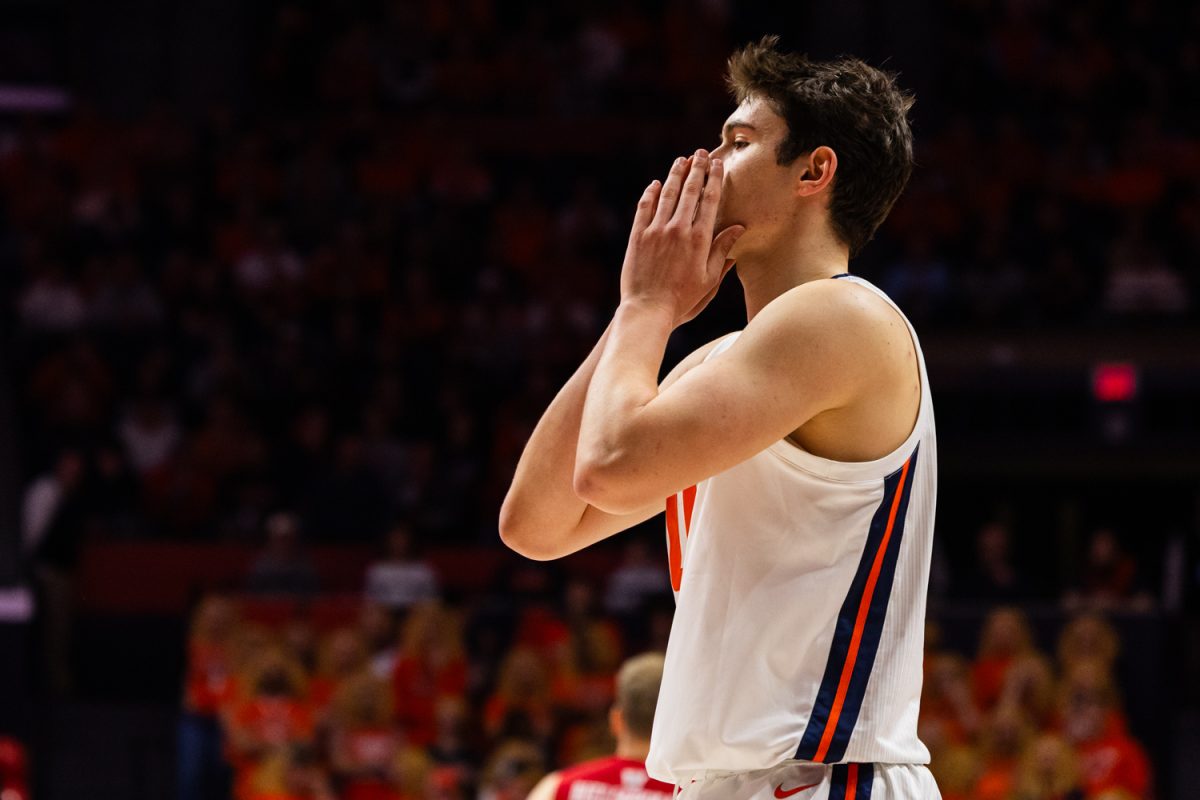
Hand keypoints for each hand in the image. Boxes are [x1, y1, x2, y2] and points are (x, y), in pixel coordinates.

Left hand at [620, 150, 745, 325]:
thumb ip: (722, 251)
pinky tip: (655, 184)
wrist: (648, 310)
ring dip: (675, 175)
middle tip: (701, 153)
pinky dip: (650, 193)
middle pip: (690, 191)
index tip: (718, 164)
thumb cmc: (682, 300)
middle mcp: (678, 229)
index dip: (714, 179)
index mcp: (699, 239)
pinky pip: (644, 208)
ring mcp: (655, 231)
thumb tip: (738, 228)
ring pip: (667, 194)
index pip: (710, 200)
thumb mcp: (709, 279)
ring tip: (681, 160)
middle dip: (697, 169)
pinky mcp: (637, 236)